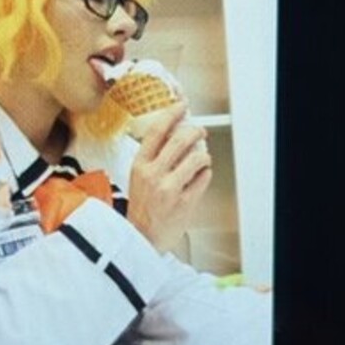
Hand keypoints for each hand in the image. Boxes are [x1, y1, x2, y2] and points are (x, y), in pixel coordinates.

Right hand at [126, 103, 212, 253]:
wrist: (142, 237)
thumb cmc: (142, 207)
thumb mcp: (139, 177)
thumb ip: (154, 156)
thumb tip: (175, 133)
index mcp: (140, 165)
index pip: (157, 131)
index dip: (172, 114)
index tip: (182, 107)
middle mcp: (154, 175)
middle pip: (181, 140)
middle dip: (196, 131)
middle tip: (200, 131)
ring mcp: (169, 189)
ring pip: (197, 158)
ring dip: (204, 155)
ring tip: (202, 158)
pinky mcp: (184, 202)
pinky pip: (204, 178)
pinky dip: (206, 174)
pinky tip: (200, 176)